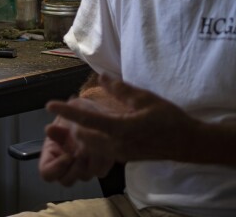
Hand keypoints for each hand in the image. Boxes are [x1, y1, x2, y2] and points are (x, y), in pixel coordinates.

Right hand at [38, 111, 113, 185]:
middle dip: (74, 169)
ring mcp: (83, 168)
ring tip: (94, 146)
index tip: (67, 156)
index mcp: (52, 154)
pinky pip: (100, 171)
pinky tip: (104, 146)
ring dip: (88, 163)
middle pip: (66, 180)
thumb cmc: (77, 111)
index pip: (47, 174)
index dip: (56, 168)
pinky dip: (102, 160)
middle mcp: (66, 165)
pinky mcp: (99, 166)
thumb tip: (49, 130)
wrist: (98, 111)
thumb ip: (58, 125)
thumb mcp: (67, 112)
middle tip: (81, 155)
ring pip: (84, 176)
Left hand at [46, 74, 200, 164]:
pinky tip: (95, 128)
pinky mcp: (125, 157)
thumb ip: (121, 89)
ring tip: (77, 116)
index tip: (48, 104)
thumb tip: (101, 76)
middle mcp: (117, 145)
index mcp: (121, 129)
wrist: (187, 143)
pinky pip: (101, 149)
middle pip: (83, 136)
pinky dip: (92, 138)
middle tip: (67, 105)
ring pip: (90, 145)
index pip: (86, 120)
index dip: (66, 111)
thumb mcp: (146, 99)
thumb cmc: (169, 119)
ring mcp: (120, 154)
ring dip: (80, 132)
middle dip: (71, 123)